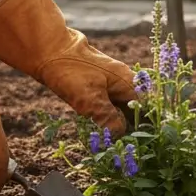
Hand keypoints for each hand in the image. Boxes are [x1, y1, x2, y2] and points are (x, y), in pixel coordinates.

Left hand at [0, 0, 136, 134]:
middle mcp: (125, 80)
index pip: (147, 110)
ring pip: (123, 106)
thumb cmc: (71, 73)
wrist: (47, 49)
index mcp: (129, 83)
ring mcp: (111, 80)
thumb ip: (109, 119)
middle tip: (124, 146)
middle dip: (132, 127)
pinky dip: (108, 115)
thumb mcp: (90, 101)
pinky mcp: (98, 82)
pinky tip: (101, 125)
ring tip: (113, 140)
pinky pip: (110, 102)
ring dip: (119, 122)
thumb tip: (121, 136)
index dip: (146, 127)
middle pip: (136, 108)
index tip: (140, 143)